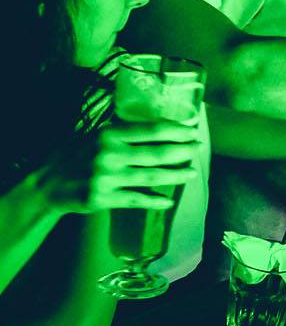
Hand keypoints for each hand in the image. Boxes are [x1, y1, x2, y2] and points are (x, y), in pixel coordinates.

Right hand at [45, 121, 201, 212]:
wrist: (47, 184)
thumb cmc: (75, 155)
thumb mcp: (94, 135)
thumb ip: (122, 131)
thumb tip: (157, 124)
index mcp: (109, 134)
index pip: (151, 130)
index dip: (176, 130)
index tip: (193, 130)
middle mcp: (109, 154)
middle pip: (157, 153)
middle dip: (182, 151)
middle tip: (198, 149)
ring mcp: (106, 178)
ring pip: (151, 177)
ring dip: (176, 175)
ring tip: (192, 173)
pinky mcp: (102, 198)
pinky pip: (136, 199)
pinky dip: (154, 201)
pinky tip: (169, 201)